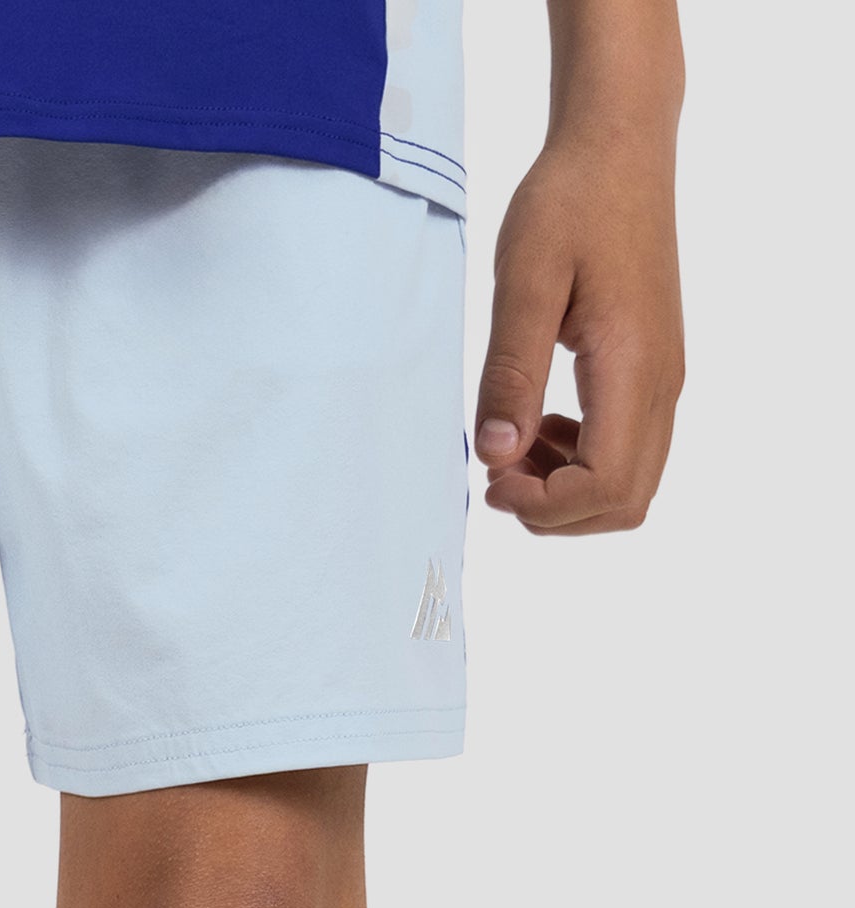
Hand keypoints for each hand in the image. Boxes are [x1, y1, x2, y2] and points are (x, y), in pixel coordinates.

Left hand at [475, 138, 683, 535]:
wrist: (619, 147)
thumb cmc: (570, 202)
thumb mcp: (524, 282)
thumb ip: (511, 373)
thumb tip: (496, 453)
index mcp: (632, 366)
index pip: (606, 486)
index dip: (545, 506)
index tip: (493, 477)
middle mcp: (661, 383)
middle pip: (626, 503)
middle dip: (556, 511)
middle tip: (500, 472)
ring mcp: (663, 379)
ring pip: (631, 485)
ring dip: (569, 491)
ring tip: (516, 444)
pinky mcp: (653, 370)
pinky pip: (630, 450)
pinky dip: (583, 462)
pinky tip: (541, 425)